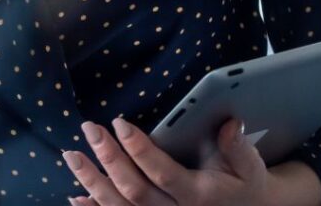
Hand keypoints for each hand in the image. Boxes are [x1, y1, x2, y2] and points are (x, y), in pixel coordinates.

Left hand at [64, 117, 303, 205]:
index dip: (139, 149)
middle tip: (89, 128)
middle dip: (108, 158)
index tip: (119, 123)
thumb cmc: (243, 184)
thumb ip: (238, 147)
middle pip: (134, 190)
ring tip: (71, 155)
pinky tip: (75, 197)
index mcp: (197, 196)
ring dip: (92, 182)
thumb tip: (230, 123)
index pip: (162, 173)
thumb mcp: (249, 166)